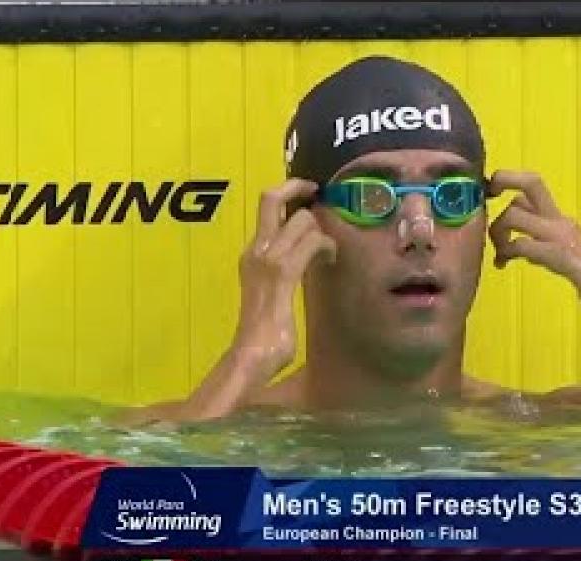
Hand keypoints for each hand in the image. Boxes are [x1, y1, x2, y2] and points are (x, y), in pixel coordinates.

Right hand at [234, 179, 336, 365]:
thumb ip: (284, 273)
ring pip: (300, 219)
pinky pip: (310, 244)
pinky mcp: (282, 273)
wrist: (251, 353)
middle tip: (319, 193)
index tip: (308, 191)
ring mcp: (267, 259)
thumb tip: (304, 261)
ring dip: (321, 230)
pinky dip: (325, 246)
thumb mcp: (273, 292)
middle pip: (272, 198)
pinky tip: (329, 259)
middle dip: (299, 187)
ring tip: (327, 251)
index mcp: (252, 254)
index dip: (287, 192)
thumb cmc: (264, 332)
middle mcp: (256, 250)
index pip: (266, 207)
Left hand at [488, 170, 580, 338]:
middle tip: (488, 197)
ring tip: (499, 252)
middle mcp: (561, 222)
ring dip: (498, 232)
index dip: (508, 180)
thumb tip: (517, 240)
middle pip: (531, 182)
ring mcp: (562, 238)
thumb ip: (542, 245)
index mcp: (561, 221)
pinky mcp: (561, 257)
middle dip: (504, 180)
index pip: (533, 185)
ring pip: (516, 215)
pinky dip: (507, 252)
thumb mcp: (560, 258)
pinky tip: (504, 265)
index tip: (490, 192)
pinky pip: (523, 244)